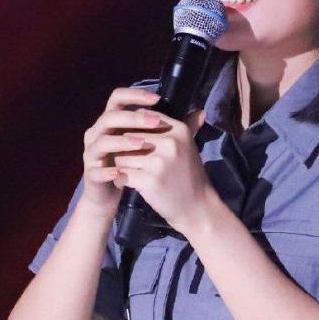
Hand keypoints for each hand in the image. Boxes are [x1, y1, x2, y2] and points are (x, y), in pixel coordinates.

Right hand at [78, 86, 163, 218]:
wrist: (111, 192)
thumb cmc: (134, 165)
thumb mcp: (152, 145)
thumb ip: (171, 129)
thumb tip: (200, 113)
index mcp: (112, 122)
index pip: (118, 98)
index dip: (135, 95)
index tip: (157, 98)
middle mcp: (98, 133)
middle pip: (110, 117)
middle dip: (133, 118)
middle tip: (155, 121)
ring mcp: (91, 152)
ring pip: (102, 141)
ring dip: (122, 142)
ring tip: (142, 144)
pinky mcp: (90, 174)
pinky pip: (95, 170)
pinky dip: (108, 170)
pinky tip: (120, 172)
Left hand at [112, 102, 210, 234]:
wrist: (197, 208)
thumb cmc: (190, 176)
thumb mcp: (190, 148)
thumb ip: (189, 127)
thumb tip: (199, 111)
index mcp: (178, 129)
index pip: (141, 118)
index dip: (133, 130)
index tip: (136, 144)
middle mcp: (169, 142)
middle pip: (127, 136)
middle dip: (123, 149)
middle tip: (128, 161)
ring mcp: (159, 161)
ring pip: (121, 155)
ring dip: (120, 165)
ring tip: (128, 173)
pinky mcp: (149, 180)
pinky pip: (122, 174)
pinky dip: (120, 180)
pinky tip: (126, 183)